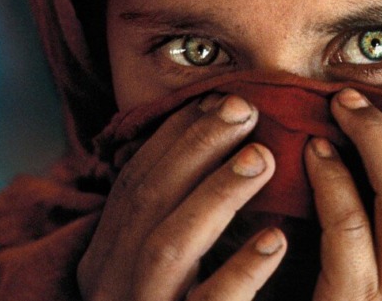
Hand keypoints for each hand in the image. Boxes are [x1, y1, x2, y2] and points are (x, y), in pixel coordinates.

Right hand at [78, 94, 286, 300]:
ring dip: (217, 191)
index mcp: (105, 258)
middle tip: (243, 108)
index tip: (214, 99)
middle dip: (196, 145)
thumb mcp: (159, 262)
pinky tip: (276, 239)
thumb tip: (215, 139)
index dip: (172, 136)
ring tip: (263, 156)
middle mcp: (112, 283)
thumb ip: (173, 214)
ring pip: (170, 244)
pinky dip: (243, 269)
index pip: (133, 182)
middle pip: (147, 200)